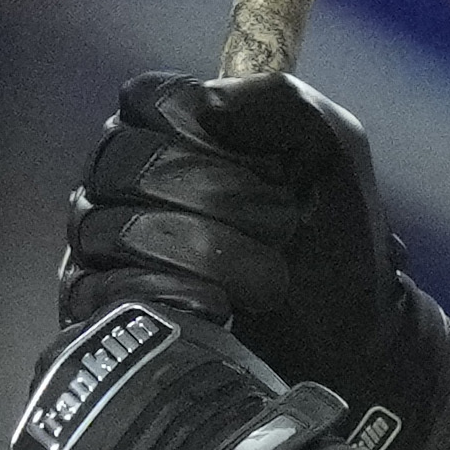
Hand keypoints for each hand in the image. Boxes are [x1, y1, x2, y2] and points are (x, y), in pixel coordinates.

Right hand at [64, 74, 449, 449]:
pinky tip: (220, 311)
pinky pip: (105, 293)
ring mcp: (102, 248)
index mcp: (169, 132)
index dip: (207, 132)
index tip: (270, 171)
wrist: (351, 348)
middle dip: (215, 195)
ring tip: (270, 280)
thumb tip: (213, 101)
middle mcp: (121, 183)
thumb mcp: (332, 152)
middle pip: (129, 162)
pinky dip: (168, 297)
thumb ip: (282, 103)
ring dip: (206, 251)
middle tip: (282, 228)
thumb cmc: (336, 245)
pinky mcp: (98, 315)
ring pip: (116, 228)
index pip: (149, 101)